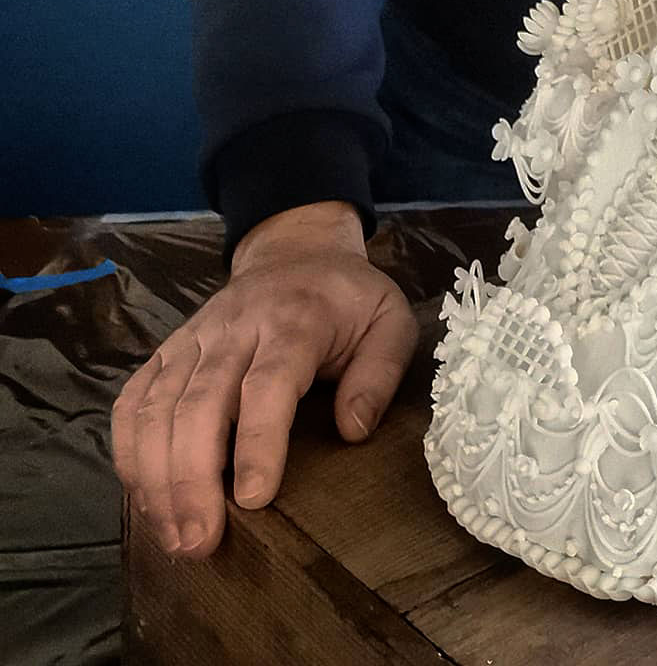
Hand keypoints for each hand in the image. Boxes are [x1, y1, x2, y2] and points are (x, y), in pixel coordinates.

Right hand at [111, 200, 417, 559]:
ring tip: (174, 536)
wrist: (297, 252)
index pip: (267, 384)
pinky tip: (144, 497)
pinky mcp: (167, 350)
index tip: (254, 499)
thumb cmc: (348, 298)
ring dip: (156, 478)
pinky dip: (129, 452)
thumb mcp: (390, 321)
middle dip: (192, 480)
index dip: (256, 442)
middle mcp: (235, 327)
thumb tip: (353, 430)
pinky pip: (132, 401)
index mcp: (295, 320)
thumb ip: (380, 373)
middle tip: (200, 542)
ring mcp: (193, 338)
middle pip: (199, 403)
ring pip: (156, 407)